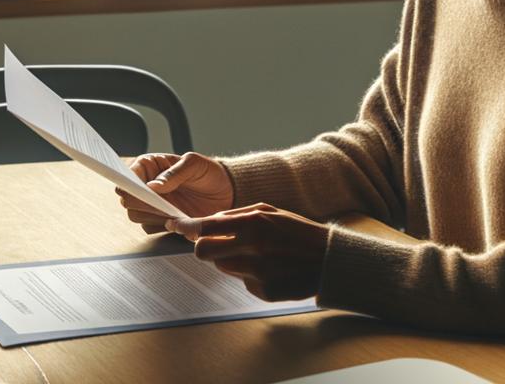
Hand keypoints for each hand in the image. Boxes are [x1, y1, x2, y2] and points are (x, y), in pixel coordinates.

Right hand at [117, 151, 234, 233]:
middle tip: (160, 204)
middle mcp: (147, 186)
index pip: (128, 175)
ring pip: (137, 215)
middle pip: (128, 199)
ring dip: (152, 216)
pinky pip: (151, 228)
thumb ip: (173, 174)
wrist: (226, 192)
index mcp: (150, 166)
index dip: (128, 184)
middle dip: (142, 203)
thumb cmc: (208, 172)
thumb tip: (152, 186)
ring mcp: (153, 204)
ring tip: (173, 211)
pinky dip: (162, 226)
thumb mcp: (194, 165)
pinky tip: (178, 218)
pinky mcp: (162, 220)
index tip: (139, 190)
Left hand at [166, 202, 327, 302]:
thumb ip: (238, 215)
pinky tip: (268, 268)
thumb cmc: (297, 230)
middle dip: (203, 248)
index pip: (207, 227)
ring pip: (222, 267)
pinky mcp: (263, 292)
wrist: (328, 259)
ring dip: (229, 259)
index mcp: (254, 223)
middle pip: (204, 252)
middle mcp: (253, 248)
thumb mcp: (270, 211)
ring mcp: (258, 273)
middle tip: (211, 244)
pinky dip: (249, 275)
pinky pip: (242, 282)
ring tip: (252, 254)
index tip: (176, 226)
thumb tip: (209, 222)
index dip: (187, 228)